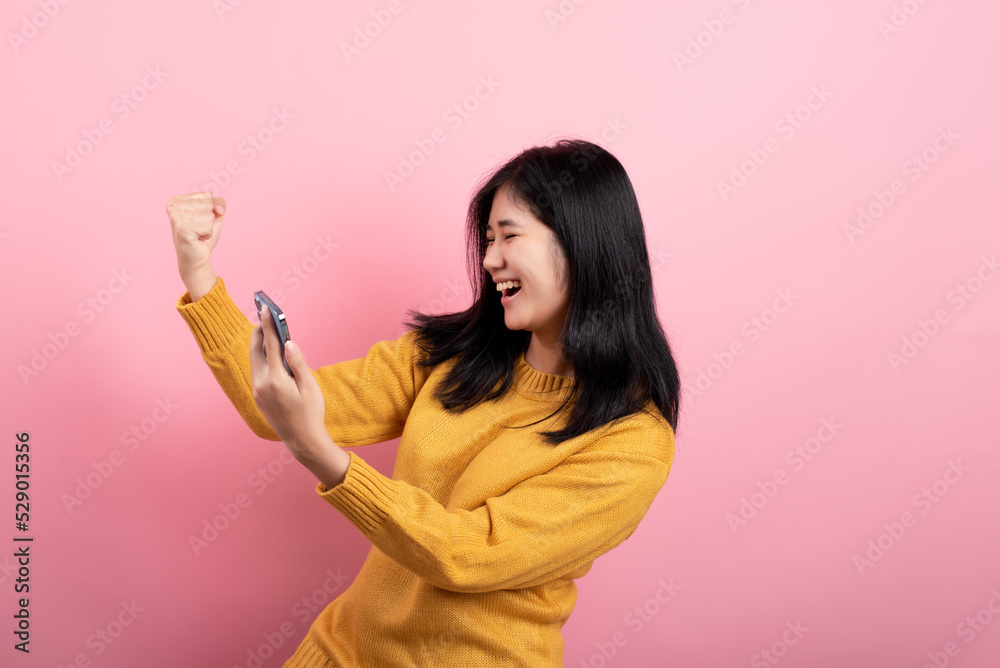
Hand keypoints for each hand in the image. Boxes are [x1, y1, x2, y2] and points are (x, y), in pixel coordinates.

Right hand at [166, 192, 225, 276]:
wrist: (196, 258)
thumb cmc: (203, 235)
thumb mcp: (214, 216)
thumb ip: (218, 204)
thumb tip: (219, 208)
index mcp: (178, 199)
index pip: (207, 195)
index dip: (210, 210)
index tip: (199, 221)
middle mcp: (173, 205)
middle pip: (208, 203)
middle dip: (209, 219)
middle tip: (199, 229)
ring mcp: (175, 216)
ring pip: (209, 215)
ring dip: (208, 228)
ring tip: (197, 234)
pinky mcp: (182, 228)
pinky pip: (208, 226)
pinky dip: (207, 234)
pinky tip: (197, 239)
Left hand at [249, 307, 325, 452]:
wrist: (302, 440)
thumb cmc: (311, 413)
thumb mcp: (310, 386)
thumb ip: (298, 362)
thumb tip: (289, 342)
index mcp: (276, 380)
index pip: (270, 345)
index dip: (268, 324)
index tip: (265, 308)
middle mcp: (262, 385)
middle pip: (255, 350)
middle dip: (258, 332)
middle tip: (262, 315)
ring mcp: (257, 392)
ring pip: (254, 361)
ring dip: (258, 345)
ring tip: (264, 331)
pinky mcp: (258, 397)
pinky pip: (256, 371)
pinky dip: (260, 358)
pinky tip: (267, 354)